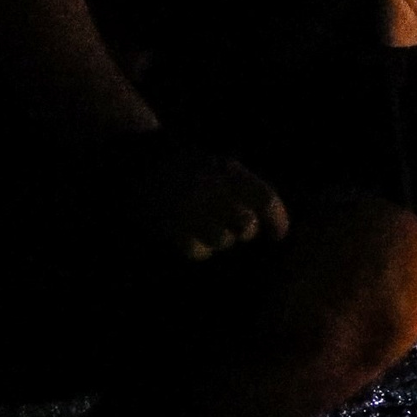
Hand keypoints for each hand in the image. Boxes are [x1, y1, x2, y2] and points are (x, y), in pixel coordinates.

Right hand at [126, 141, 288, 260]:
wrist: (138, 165)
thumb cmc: (188, 169)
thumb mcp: (220, 166)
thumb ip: (245, 186)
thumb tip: (271, 219)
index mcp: (227, 170)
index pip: (265, 198)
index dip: (278, 220)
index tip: (279, 235)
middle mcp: (210, 188)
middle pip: (246, 225)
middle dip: (246, 230)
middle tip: (238, 227)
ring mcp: (188, 209)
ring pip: (223, 240)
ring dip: (222, 240)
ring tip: (210, 228)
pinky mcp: (168, 227)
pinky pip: (197, 251)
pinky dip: (201, 249)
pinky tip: (194, 237)